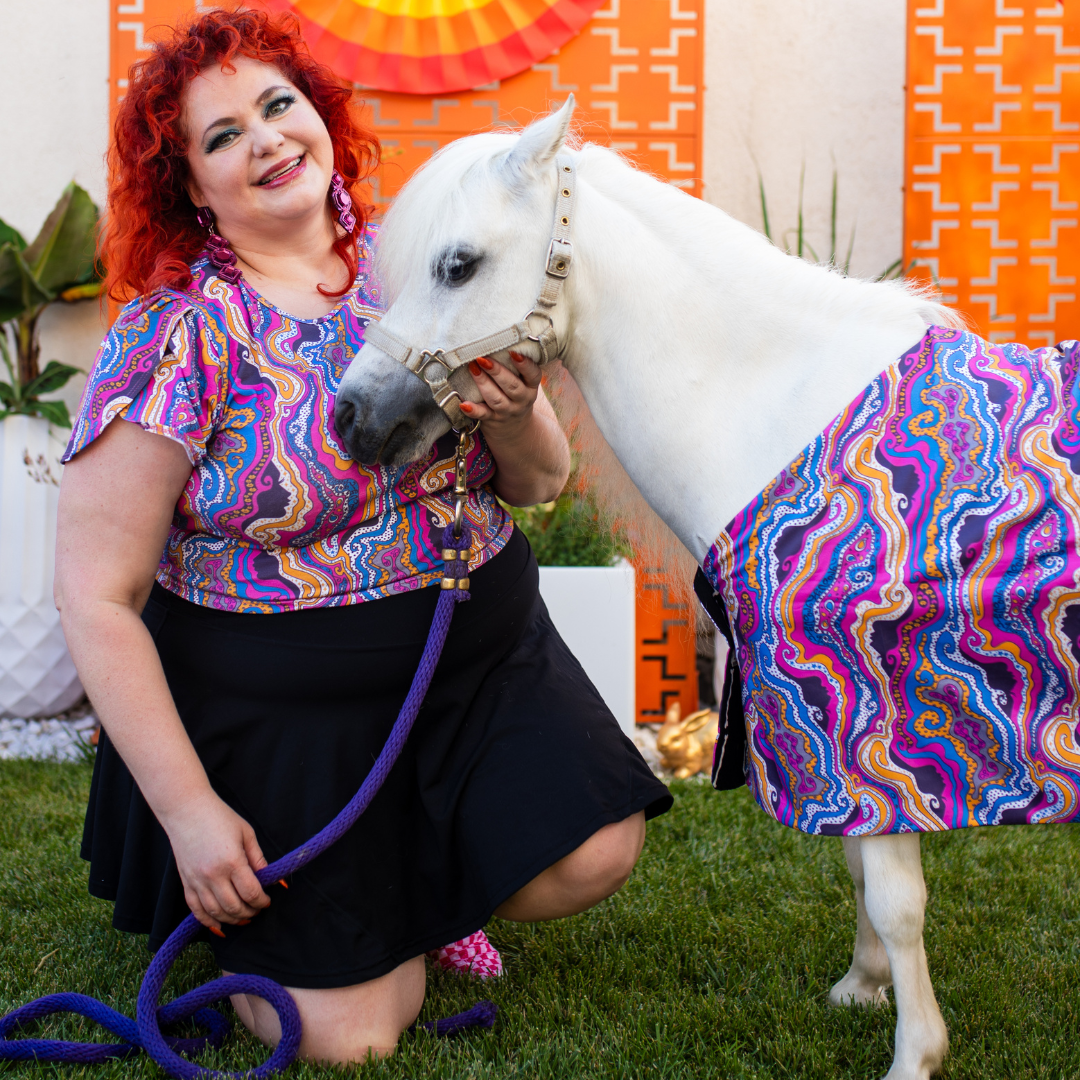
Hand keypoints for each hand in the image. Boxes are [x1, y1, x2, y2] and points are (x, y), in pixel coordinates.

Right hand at [163, 791, 270, 933]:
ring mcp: (196, 881)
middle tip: (258, 909)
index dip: (262, 901)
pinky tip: (219, 924)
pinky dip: (208, 921)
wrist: (187, 811)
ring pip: (216, 912)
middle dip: (250, 912)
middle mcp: (212, 875)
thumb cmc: (220, 818)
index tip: (267, 900)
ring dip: (232, 919)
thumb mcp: (246, 834)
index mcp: (232, 861)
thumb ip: (259, 859)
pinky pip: (196, 910)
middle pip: (234, 907)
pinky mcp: (185, 883)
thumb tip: (275, 880)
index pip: (251, 892)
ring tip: (243, 917)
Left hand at [462, 352, 541, 433]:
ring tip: (473, 369)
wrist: (514, 426)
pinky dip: (473, 410)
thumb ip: (515, 366)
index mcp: (531, 386)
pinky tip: (464, 404)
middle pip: (512, 386)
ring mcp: (508, 411)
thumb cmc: (515, 393)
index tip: (513, 352)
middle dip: (497, 371)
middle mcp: (522, 400)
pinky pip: (483, 415)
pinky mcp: (493, 419)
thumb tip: (499, 337)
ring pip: (496, 399)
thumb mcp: (523, 382)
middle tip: (482, 358)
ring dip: (483, 383)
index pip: (533, 375)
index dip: (525, 365)